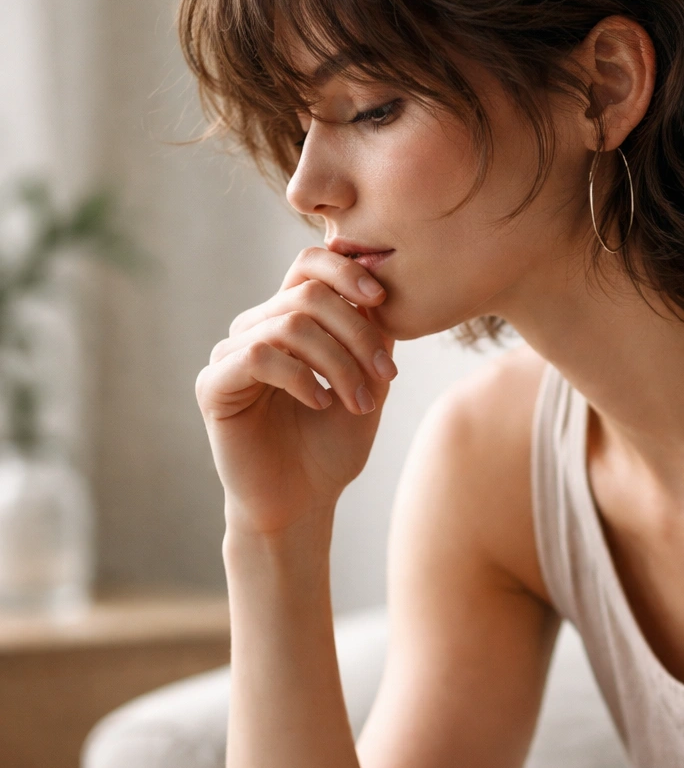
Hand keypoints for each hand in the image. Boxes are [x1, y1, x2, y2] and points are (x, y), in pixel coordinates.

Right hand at [196, 246, 397, 534]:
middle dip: (358, 333)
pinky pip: (259, 356)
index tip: (383, 302)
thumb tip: (382, 286)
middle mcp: (256, 328)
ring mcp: (231, 354)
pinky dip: (301, 377)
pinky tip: (321, 404)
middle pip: (309, 294)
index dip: (347, 270)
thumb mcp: (367, 382)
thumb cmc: (333, 445)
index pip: (309, 265)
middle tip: (386, 377)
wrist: (303, 502)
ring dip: (338, 362)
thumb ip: (371, 335)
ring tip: (360, 403)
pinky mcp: (214, 385)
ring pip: (290, 325)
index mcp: (289, 320)